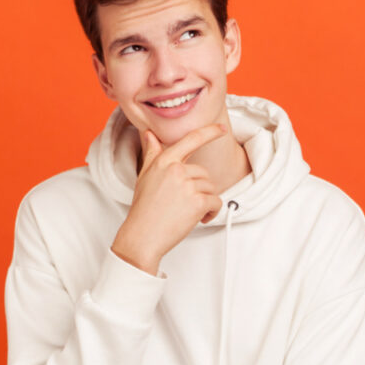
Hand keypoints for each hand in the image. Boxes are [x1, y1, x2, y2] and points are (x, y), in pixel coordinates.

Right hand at [111, 125, 225, 273]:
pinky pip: (216, 202)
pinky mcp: (198, 201)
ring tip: (188, 212)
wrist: (142, 235)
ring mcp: (188, 185)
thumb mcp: (145, 176)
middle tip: (184, 204)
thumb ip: (151, 154)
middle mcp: (176, 169)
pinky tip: (200, 219)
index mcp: (165, 161)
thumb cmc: (144, 208)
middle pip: (204, 173)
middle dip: (199, 189)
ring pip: (211, 188)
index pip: (191, 140)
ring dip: (205, 201)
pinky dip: (212, 212)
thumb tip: (149, 134)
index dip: (209, 132)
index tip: (222, 129)